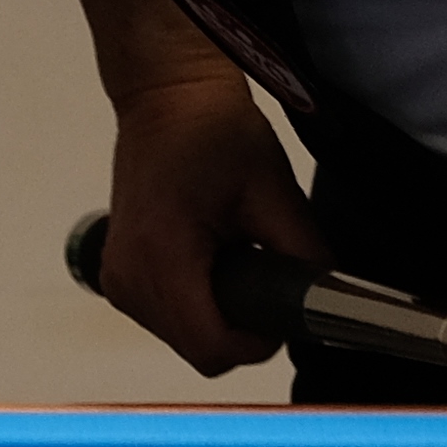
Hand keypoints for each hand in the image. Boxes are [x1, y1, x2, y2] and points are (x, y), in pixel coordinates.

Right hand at [100, 73, 332, 375]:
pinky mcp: (119, 273)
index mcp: (162, 256)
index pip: (211, 348)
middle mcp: (128, 278)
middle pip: (197, 348)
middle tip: (266, 271)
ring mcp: (118, 278)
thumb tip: (328, 297)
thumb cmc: (210, 129)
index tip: (281, 309)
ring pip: (182, 337)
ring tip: (238, 255)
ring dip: (219, 311)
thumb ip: (302, 253)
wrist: (167, 98)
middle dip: (241, 323)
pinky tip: (215, 258)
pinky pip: (166, 316)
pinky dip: (198, 300)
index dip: (257, 339)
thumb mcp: (273, 190)